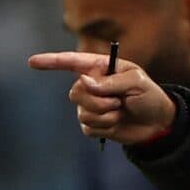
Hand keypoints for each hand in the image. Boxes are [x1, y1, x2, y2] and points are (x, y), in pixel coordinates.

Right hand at [27, 51, 177, 145]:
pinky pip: (87, 127)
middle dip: (98, 101)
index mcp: (100, 68)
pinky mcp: (93, 124)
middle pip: (75, 93)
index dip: (51, 62)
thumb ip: (110, 81)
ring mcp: (91, 105)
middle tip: (119, 101)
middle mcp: (92, 85)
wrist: (157, 123)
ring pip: (81, 112)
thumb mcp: (136, 82)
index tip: (32, 62)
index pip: (71, 62)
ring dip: (105, 114)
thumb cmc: (149, 96)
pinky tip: (117, 123)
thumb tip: (83, 82)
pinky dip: (105, 127)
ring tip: (120, 111)